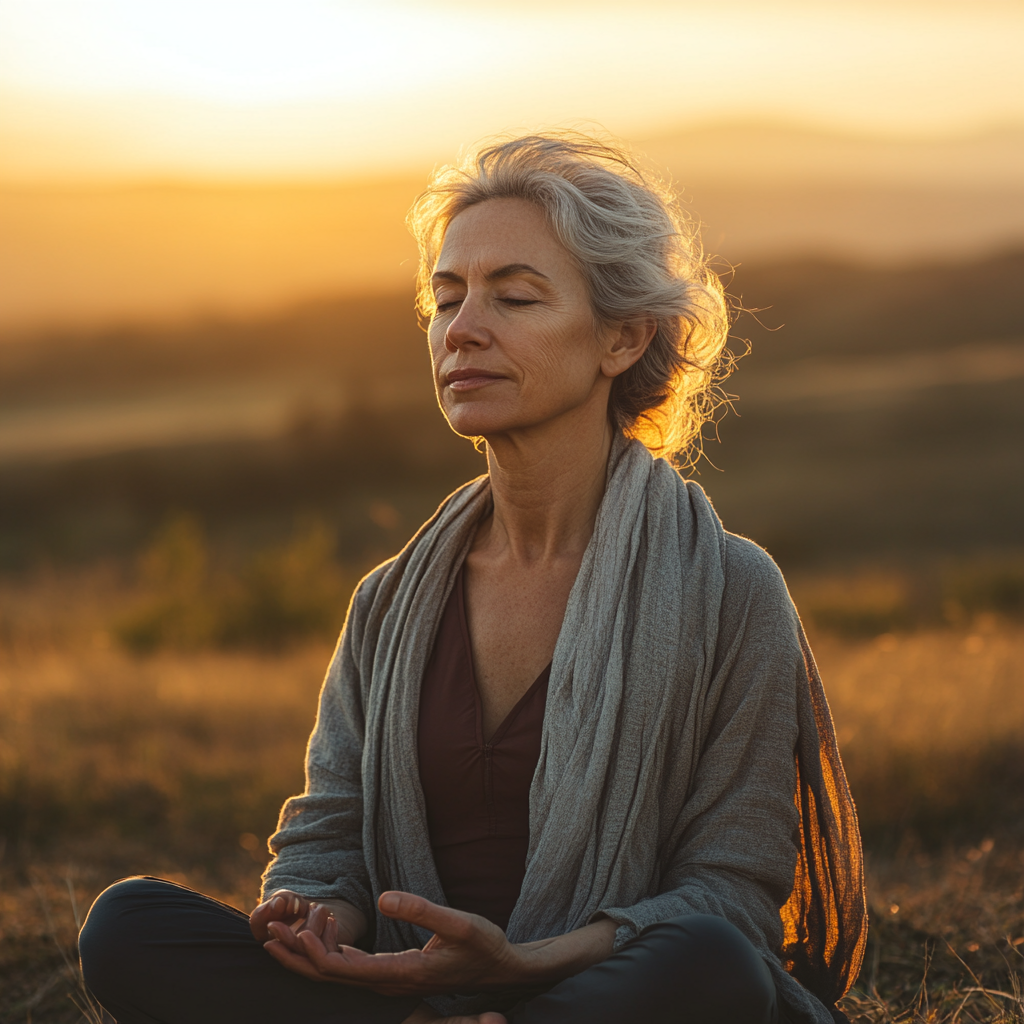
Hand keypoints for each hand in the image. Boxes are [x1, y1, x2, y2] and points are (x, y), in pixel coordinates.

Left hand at [264, 891, 524, 995]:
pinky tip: (318, 932)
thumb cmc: (483, 945)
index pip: (343, 969)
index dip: (312, 952)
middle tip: (267, 929)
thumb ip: (421, 910)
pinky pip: (349, 968)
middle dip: (294, 955)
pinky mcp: (391, 973)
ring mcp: (388, 981)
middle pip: (328, 976)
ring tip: (283, 927)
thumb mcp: (459, 923)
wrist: (501, 970)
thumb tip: (383, 897)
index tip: (292, 928)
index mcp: (400, 973)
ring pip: (335, 973)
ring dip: (306, 953)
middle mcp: (387, 983)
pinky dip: (327, 951)